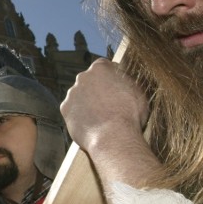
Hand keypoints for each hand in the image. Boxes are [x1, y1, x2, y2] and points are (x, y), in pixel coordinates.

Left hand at [62, 58, 158, 186]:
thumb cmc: (129, 115)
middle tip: (107, 103)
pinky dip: (79, 115)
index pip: (104, 66)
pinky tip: (91, 124)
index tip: (115, 85)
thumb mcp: (137, 92)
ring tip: (99, 117)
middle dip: (97, 89)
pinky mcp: (65, 109)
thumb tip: (122, 81)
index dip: (110, 76)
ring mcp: (72, 93)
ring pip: (79, 96)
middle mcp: (83, 77)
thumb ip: (125, 82)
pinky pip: (73, 110)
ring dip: (87, 103)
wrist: (113, 137)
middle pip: (89, 80)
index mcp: (100, 68)